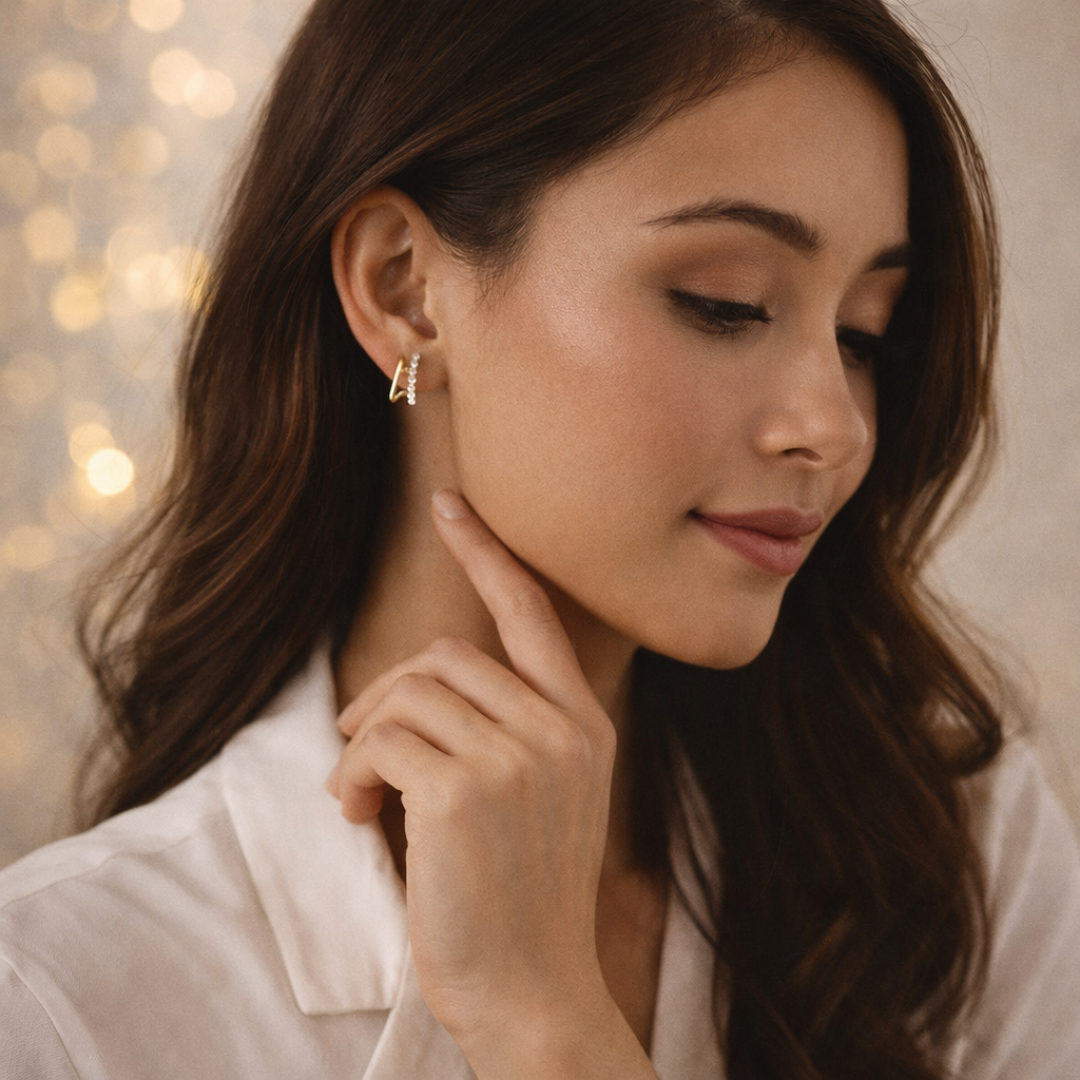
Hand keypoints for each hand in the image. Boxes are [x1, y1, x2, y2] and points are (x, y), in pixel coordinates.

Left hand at [326, 489, 655, 1079]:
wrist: (534, 991)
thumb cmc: (523, 896)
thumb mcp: (543, 798)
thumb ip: (509, 730)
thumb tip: (417, 687)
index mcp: (584, 725)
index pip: (533, 614)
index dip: (488, 553)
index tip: (450, 505)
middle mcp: (560, 729)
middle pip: (446, 655)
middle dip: (391, 694)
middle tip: (364, 748)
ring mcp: (518, 758)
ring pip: (408, 694)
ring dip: (366, 741)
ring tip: (361, 796)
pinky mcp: (463, 791)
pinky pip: (381, 743)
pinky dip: (353, 773)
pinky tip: (359, 815)